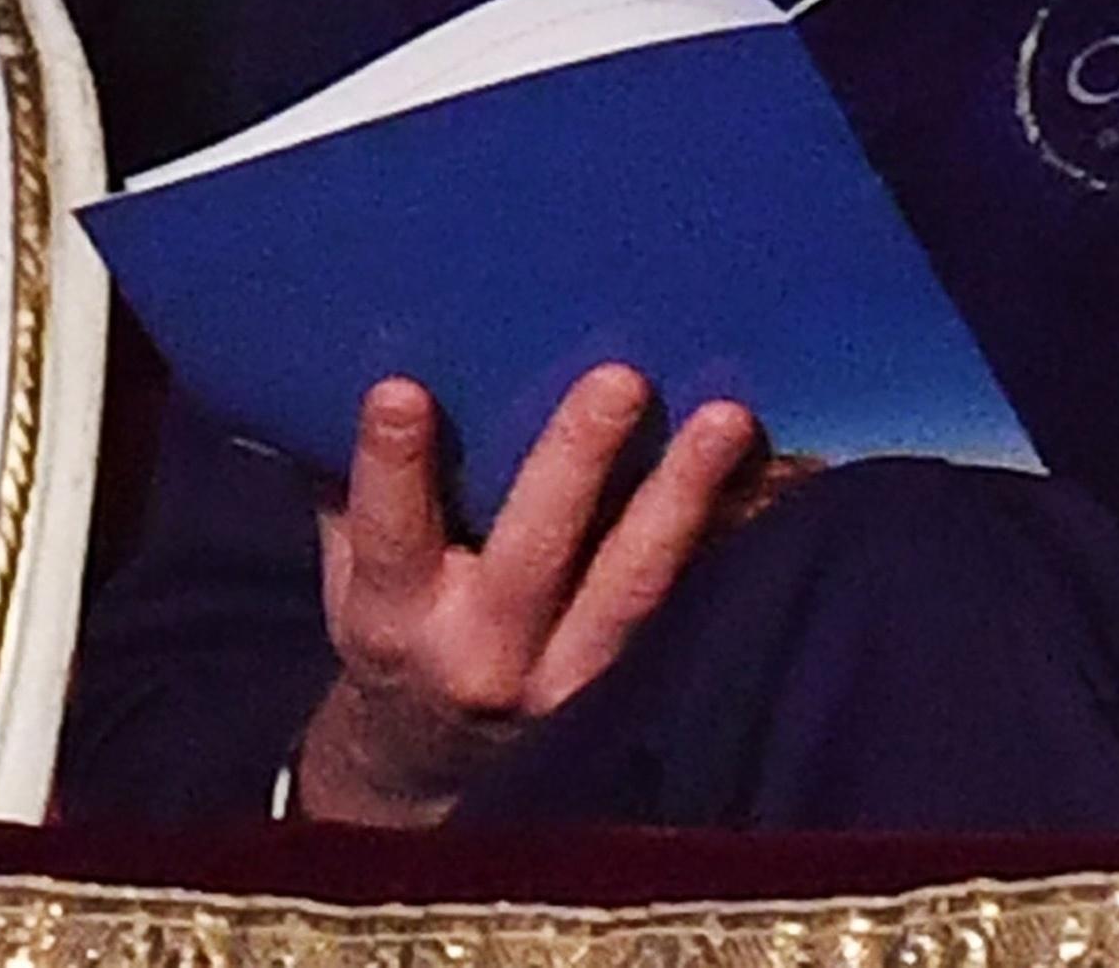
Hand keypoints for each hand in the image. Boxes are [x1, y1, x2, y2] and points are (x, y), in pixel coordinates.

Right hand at [294, 365, 760, 825]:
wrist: (434, 765)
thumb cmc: (399, 622)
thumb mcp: (350, 571)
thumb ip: (353, 486)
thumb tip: (351, 353)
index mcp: (391, 615)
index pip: (384, 534)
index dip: (391, 467)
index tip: (401, 390)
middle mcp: (478, 654)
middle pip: (532, 557)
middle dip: (576, 463)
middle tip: (620, 379)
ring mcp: (563, 680)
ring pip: (631, 590)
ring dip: (683, 499)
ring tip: (727, 420)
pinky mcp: (632, 691)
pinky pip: (685, 611)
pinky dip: (726, 543)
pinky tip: (768, 472)